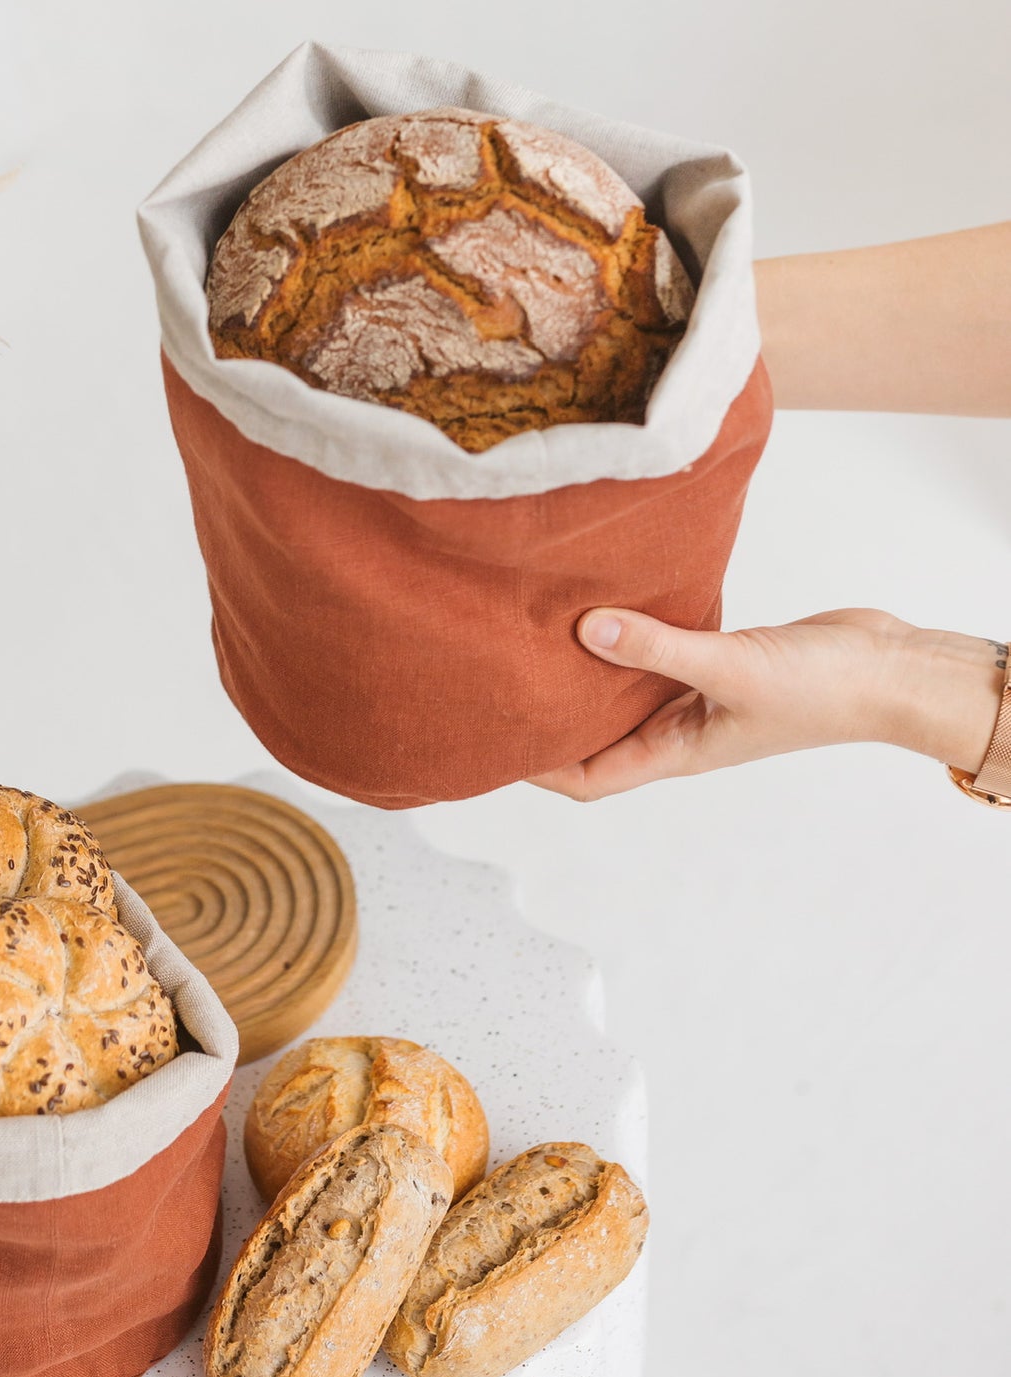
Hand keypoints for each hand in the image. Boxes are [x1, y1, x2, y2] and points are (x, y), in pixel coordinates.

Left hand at [531, 608, 1005, 800]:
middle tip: (495, 671)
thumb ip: (658, 649)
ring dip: (585, 665)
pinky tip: (603, 598)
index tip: (489, 736)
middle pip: (594, 731)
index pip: (586, 778)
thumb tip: (585, 631)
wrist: (887, 667)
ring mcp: (697, 693)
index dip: (535, 766)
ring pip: (623, 686)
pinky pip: (657, 649)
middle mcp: (678, 728)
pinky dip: (629, 631)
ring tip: (533, 628)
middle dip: (548, 710)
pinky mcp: (716, 657)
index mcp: (676, 752)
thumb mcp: (730, 667)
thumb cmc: (820, 689)